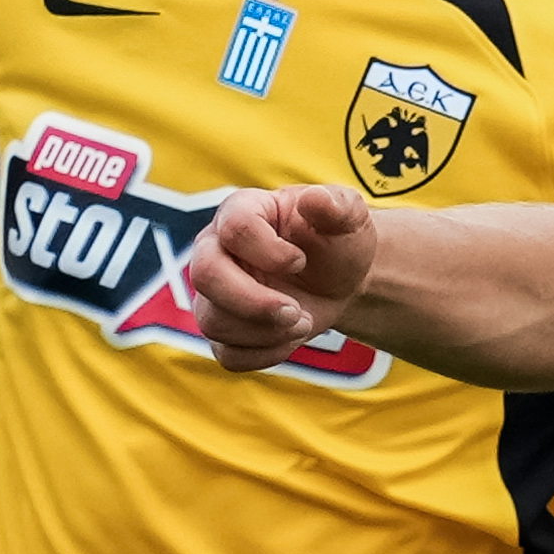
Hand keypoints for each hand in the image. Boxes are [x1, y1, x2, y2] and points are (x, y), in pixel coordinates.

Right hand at [187, 183, 378, 371]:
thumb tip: (316, 199)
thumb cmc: (336, 241)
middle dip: (256, 302)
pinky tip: (290, 338)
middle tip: (297, 311)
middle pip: (205, 276)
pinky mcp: (224, 328)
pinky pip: (227, 354)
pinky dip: (265, 354)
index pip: (234, 229)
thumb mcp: (347, 218)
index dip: (270, 253)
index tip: (301, 260)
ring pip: (213, 322)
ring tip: (303, 322)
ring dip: (266, 332)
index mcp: (240, 211)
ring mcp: (214, 293)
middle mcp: (216, 250)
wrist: (339, 280)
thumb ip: (337, 205)